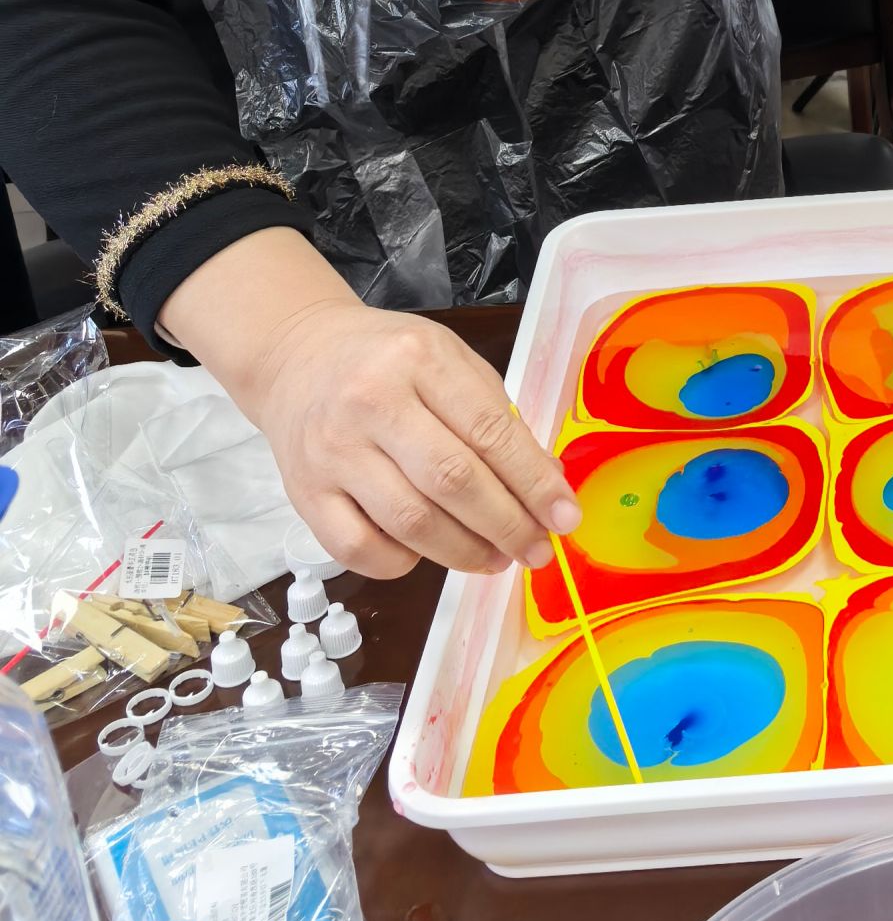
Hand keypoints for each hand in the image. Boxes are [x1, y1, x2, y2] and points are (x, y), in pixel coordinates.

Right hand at [162, 229, 579, 579]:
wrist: (297, 357)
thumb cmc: (387, 360)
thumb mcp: (449, 361)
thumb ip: (496, 417)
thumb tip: (545, 485)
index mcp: (419, 359)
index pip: (489, 430)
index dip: (534, 482)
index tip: (565, 517)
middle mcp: (371, 402)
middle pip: (452, 481)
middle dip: (507, 525)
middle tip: (537, 549)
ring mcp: (333, 452)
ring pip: (410, 522)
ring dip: (465, 553)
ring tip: (496, 558)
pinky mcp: (304, 494)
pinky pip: (360, 550)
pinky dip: (404, 563)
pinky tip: (428, 553)